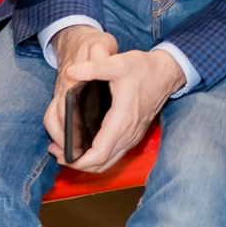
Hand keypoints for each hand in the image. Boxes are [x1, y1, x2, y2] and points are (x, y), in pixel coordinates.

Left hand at [50, 47, 186, 172]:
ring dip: (88, 163)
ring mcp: (133, 136)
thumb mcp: (119, 62)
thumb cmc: (144, 68)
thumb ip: (94, 67)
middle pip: (101, 164)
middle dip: (77, 164)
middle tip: (57, 153)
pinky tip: (86, 145)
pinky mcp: (135, 134)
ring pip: (108, 162)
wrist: (168, 72)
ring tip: (67, 150)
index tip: (60, 154)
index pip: (99, 154)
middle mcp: (129, 134)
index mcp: (122, 120)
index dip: (78, 160)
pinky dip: (99, 157)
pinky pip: (114, 155)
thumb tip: (70, 72)